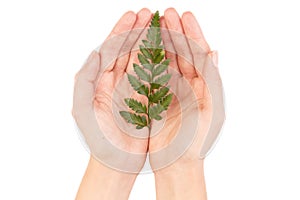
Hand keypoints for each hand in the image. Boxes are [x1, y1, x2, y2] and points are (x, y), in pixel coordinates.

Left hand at [73, 8, 151, 173]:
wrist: (115, 162)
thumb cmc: (97, 139)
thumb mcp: (83, 108)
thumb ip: (85, 79)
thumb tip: (94, 51)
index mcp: (101, 81)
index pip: (111, 49)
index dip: (121, 31)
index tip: (132, 16)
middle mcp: (117, 82)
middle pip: (129, 50)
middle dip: (139, 31)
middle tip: (151, 14)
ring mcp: (134, 90)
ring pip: (144, 60)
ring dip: (152, 42)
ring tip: (161, 26)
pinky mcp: (147, 100)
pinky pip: (155, 77)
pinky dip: (162, 63)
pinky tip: (168, 51)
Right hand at [149, 8, 224, 170]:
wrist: (176, 163)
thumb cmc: (195, 142)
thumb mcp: (208, 111)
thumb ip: (212, 81)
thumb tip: (215, 52)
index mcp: (204, 86)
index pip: (199, 53)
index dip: (192, 33)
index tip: (184, 16)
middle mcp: (189, 85)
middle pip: (182, 52)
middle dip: (175, 32)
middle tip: (167, 13)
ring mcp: (172, 90)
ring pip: (166, 60)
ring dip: (161, 42)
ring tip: (154, 24)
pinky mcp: (156, 98)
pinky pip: (152, 74)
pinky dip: (148, 60)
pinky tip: (143, 46)